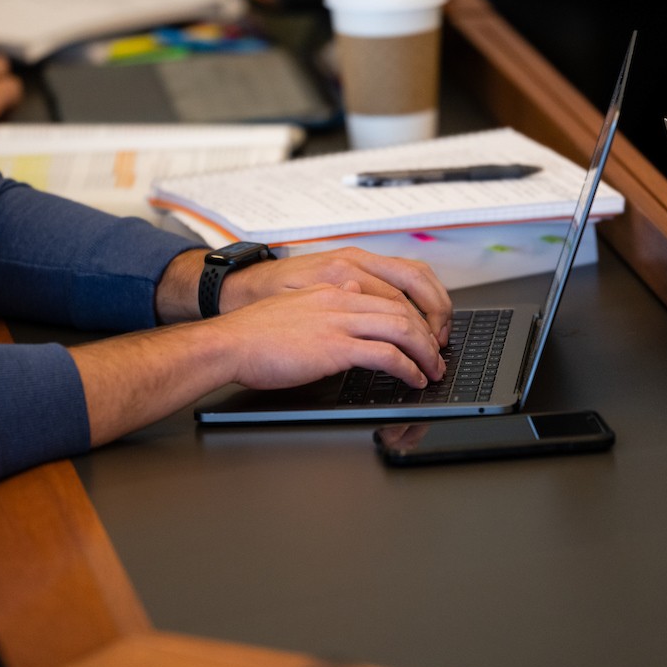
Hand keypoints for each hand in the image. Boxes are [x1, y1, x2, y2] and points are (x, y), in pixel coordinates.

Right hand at [214, 280, 445, 390]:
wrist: (229, 343)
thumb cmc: (254, 333)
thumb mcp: (297, 305)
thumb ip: (326, 302)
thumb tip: (351, 298)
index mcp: (333, 287)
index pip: (390, 294)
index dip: (415, 317)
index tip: (423, 336)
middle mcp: (341, 297)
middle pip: (404, 309)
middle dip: (428, 335)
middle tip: (437, 356)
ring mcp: (338, 321)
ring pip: (402, 328)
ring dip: (425, 352)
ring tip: (432, 370)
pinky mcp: (334, 347)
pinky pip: (386, 354)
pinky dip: (407, 368)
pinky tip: (412, 379)